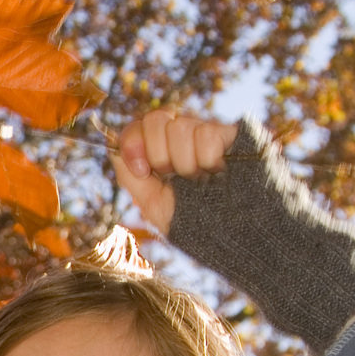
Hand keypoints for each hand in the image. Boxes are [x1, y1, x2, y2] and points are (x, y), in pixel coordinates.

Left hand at [111, 109, 237, 234]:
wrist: (239, 237)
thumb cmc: (197, 226)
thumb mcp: (155, 205)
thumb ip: (130, 177)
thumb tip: (115, 149)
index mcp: (161, 154)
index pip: (136, 128)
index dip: (133, 143)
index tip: (143, 170)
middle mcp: (182, 139)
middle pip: (154, 118)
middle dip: (159, 154)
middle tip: (175, 177)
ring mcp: (206, 134)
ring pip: (179, 125)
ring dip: (186, 162)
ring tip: (201, 179)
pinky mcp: (231, 134)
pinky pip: (206, 133)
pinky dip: (208, 159)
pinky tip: (219, 170)